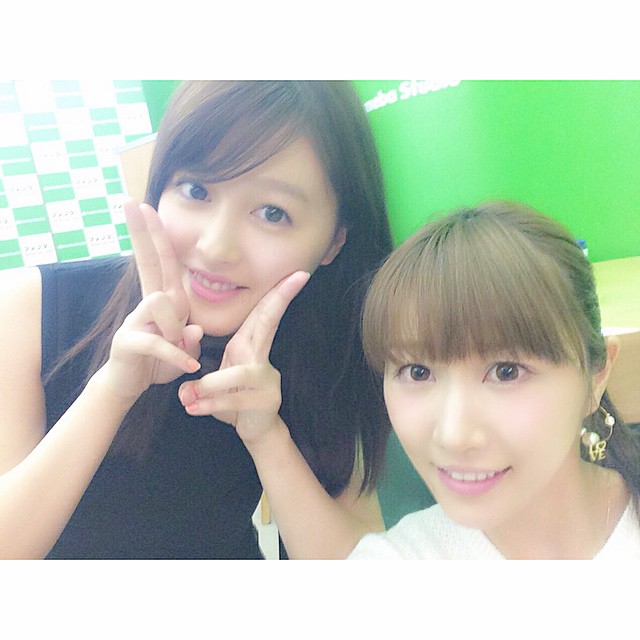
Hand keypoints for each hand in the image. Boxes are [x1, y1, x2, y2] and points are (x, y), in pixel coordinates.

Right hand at [101, 200, 202, 400]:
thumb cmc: (158, 361)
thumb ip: (190, 337)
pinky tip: (188, 366)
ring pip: (161, 303)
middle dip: (141, 232)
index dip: (154, 235)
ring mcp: (135, 320)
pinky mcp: (129, 341)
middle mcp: (149, 304)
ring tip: (181, 352)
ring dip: (177, 330)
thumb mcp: (183, 347)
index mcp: (165, 300)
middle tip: (129, 203)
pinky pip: (158, 341)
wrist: (130, 385)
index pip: (161, 261)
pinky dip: (176, 355)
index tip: (144, 206)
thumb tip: (193, 329)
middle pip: (148, 261)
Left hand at [177, 271, 309, 443]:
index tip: (296, 272)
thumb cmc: (234, 399)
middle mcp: (262, 357)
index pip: (261, 314)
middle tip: (299, 276)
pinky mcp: (266, 400)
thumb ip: (200, 380)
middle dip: (282, 298)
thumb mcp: (217, 380)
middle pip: (269, 323)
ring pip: (238, 372)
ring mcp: (268, 379)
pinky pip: (234, 398)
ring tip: (187, 397)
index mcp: (249, 346)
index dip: (276, 293)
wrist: (254, 430)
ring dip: (210, 385)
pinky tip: (194, 409)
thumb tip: (183, 391)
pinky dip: (210, 404)